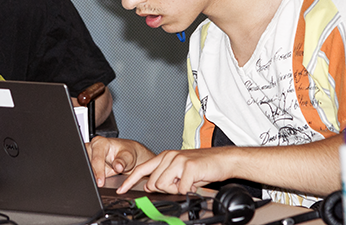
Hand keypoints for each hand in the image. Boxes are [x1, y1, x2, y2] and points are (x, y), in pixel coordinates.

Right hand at [85, 136, 153, 186]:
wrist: (125, 157)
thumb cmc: (126, 154)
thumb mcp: (128, 157)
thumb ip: (123, 161)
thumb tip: (118, 167)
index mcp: (100, 143)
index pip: (97, 159)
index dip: (98, 171)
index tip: (100, 182)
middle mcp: (91, 148)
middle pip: (87, 164)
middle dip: (92, 174)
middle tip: (98, 184)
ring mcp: (87, 156)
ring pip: (85, 169)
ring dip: (91, 177)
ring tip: (99, 184)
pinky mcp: (87, 164)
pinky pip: (86, 173)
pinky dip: (91, 179)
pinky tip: (97, 182)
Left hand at [118, 147, 234, 194]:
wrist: (223, 160)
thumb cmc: (204, 165)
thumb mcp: (180, 168)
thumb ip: (164, 174)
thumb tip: (150, 186)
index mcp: (165, 156)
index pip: (142, 169)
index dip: (130, 180)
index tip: (121, 190)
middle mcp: (169, 156)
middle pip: (153, 183)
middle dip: (165, 189)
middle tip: (180, 184)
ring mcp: (178, 160)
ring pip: (164, 186)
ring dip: (176, 189)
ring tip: (188, 182)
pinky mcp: (189, 167)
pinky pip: (181, 189)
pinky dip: (188, 190)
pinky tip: (195, 183)